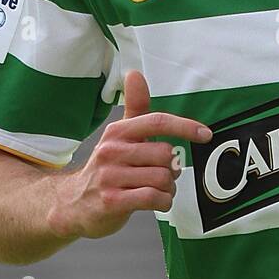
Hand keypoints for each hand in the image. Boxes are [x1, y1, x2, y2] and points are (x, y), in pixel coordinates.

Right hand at [49, 70, 211, 240]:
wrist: (73, 204)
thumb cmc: (106, 168)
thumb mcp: (118, 136)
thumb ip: (134, 107)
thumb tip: (135, 74)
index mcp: (117, 132)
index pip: (157, 121)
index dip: (185, 126)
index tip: (205, 134)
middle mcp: (111, 151)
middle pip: (166, 154)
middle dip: (173, 169)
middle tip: (164, 176)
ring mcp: (110, 177)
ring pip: (162, 178)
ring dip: (168, 188)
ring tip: (157, 190)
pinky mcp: (112, 201)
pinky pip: (153, 198)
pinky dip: (163, 201)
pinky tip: (156, 201)